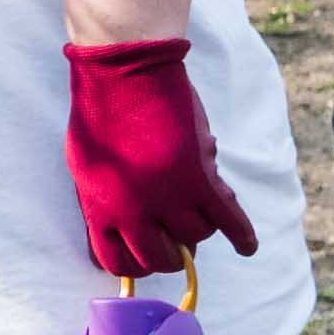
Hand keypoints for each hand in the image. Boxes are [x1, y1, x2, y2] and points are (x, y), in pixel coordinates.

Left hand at [59, 39, 258, 279]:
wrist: (124, 70)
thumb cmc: (101, 112)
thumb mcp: (86, 166)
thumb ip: (103, 202)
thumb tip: (122, 234)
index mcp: (100, 209)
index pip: (118, 264)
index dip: (136, 264)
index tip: (146, 256)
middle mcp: (134, 211)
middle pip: (160, 258)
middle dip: (170, 252)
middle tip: (176, 238)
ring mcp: (168, 196)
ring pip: (196, 236)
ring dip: (198, 226)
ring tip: (196, 206)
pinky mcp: (200, 177)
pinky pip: (228, 219)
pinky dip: (241, 235)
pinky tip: (247, 247)